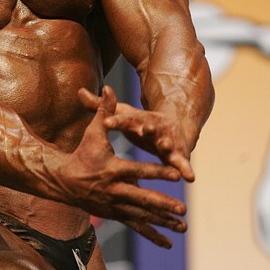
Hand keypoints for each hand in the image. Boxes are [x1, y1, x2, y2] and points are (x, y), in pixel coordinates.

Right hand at [64, 86, 186, 248]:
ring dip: (163, 222)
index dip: (157, 172)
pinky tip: (169, 244)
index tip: (176, 174)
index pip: (138, 171)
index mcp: (112, 169)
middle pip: (142, 199)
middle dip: (163, 205)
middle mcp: (115, 190)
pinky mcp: (116, 215)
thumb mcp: (93, 131)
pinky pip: (137, 227)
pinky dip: (153, 235)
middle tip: (182, 209)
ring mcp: (115, 206)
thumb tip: (108, 88)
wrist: (64, 181)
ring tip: (183, 227)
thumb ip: (104, 110)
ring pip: (142, 216)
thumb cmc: (82, 153)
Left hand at [79, 86, 195, 181]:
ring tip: (168, 147)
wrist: (175, 125)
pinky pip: (182, 162)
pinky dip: (186, 168)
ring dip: (168, 145)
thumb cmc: (140, 122)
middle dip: (148, 128)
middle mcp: (154, 127)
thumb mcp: (122, 114)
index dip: (116, 120)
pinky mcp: (179, 153)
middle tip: (145, 128)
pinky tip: (190, 177)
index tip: (106, 122)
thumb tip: (79, 91)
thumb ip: (100, 107)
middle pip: (150, 127)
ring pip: (167, 142)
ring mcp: (168, 139)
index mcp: (137, 119)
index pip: (125, 119)